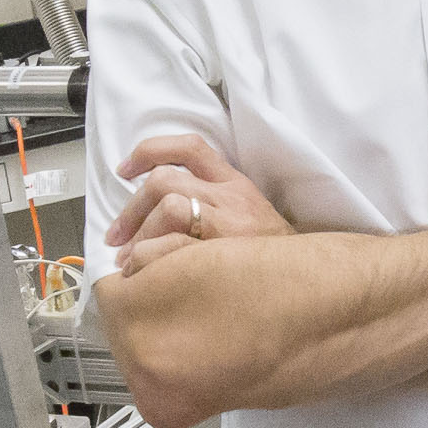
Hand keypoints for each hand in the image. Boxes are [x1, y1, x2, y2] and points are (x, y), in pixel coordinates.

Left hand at [106, 131, 290, 274]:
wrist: (311, 280)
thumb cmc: (269, 255)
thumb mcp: (247, 215)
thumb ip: (210, 203)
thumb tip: (154, 212)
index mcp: (234, 182)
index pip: (189, 147)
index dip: (149, 152)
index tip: (124, 171)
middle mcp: (231, 196)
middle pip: (166, 181)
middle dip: (131, 209)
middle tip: (115, 237)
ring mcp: (231, 222)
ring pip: (170, 207)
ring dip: (138, 232)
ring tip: (127, 260)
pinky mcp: (228, 250)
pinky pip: (178, 243)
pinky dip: (150, 254)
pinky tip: (142, 270)